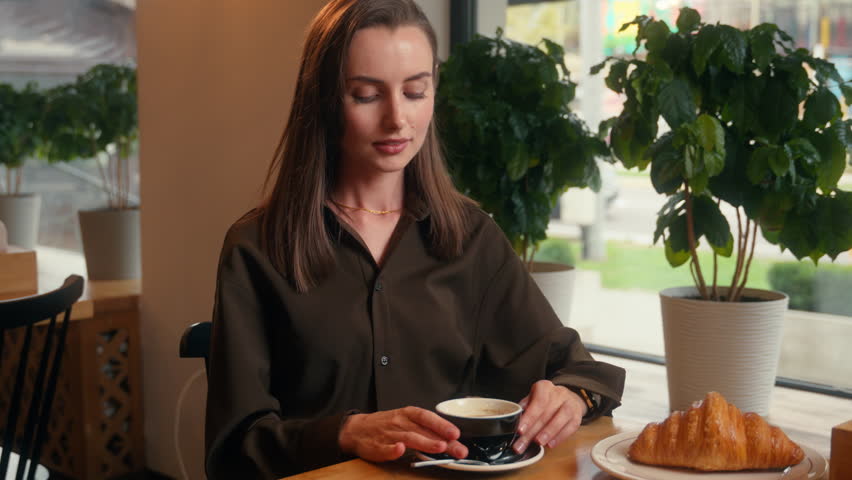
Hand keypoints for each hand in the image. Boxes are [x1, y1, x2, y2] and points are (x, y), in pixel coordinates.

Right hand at [338, 406, 468, 461]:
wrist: (357, 429)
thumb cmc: (387, 425)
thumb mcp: (406, 422)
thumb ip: (426, 431)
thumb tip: (450, 441)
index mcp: (408, 414)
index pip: (427, 417)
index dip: (442, 424)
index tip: (456, 433)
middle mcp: (400, 422)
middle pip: (423, 430)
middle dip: (443, 441)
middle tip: (459, 450)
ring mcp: (388, 434)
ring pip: (409, 437)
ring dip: (425, 442)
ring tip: (439, 447)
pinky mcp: (377, 446)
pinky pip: (385, 448)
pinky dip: (393, 449)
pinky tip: (400, 450)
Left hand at [513, 380, 586, 452]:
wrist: (568, 398)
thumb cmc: (546, 400)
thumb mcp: (533, 398)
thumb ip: (525, 407)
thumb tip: (515, 419)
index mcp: (545, 387)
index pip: (538, 402)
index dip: (529, 417)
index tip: (520, 430)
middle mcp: (559, 394)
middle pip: (545, 414)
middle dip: (532, 432)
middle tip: (521, 445)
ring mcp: (570, 404)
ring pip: (560, 419)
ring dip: (547, 433)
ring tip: (538, 443)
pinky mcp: (577, 416)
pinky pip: (570, 428)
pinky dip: (560, 437)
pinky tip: (550, 444)